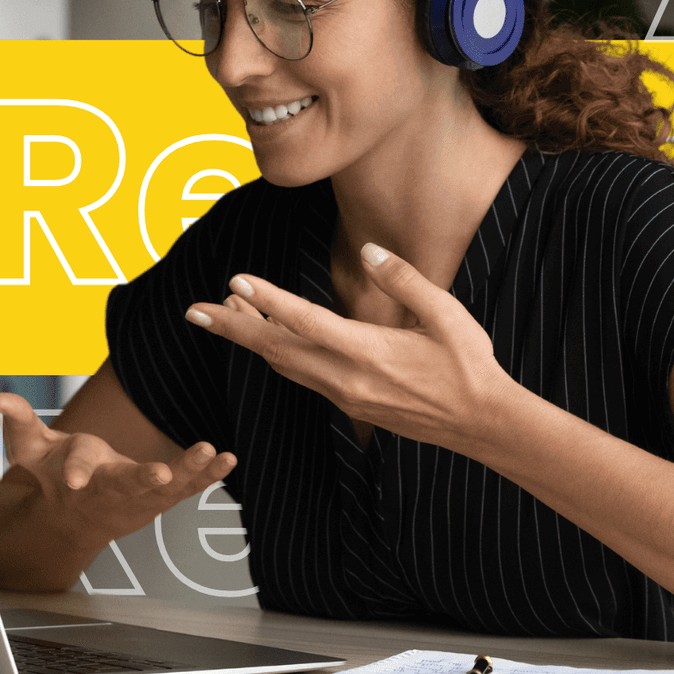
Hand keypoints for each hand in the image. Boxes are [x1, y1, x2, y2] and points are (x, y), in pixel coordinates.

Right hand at [0, 392, 235, 548]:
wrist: (71, 519)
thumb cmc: (53, 477)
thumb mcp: (28, 448)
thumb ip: (16, 418)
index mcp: (79, 476)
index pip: (77, 470)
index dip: (76, 471)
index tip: (77, 478)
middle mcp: (111, 489)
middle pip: (130, 482)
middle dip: (145, 479)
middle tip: (163, 474)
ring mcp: (140, 495)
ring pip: (168, 486)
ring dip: (191, 471)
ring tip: (213, 454)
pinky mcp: (161, 495)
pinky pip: (188, 487)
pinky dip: (208, 474)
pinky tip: (228, 460)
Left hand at [182, 242, 518, 452]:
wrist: (480, 422)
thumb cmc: (467, 364)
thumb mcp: (445, 313)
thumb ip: (403, 280)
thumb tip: (369, 251)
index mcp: (369, 352)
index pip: (306, 322)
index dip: (268, 301)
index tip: (235, 282)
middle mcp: (348, 378)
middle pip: (276, 349)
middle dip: (232, 329)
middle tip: (194, 310)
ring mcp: (345, 395)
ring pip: (284, 364)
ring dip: (251, 339)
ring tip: (222, 313)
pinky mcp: (349, 403)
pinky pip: (301, 375)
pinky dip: (277, 353)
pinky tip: (268, 337)